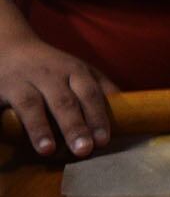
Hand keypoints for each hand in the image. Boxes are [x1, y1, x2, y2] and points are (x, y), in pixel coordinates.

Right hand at [0, 36, 116, 156]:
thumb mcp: (79, 70)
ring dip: (40, 128)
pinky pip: (3, 107)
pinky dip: (7, 121)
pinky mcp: (1, 88)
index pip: (90, 94)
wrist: (10, 46)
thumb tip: (129, 112)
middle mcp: (50, 75)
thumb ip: (102, 88)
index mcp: (75, 71)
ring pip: (32, 105)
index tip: (104, 140)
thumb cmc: (53, 66)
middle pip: (64, 101)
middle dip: (75, 126)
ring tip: (48, 150)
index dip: (97, 117)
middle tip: (84, 150)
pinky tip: (13, 137)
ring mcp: (23, 81)